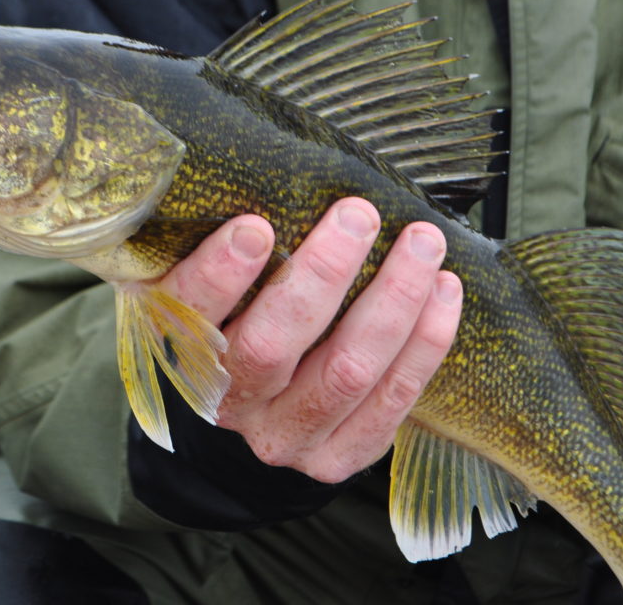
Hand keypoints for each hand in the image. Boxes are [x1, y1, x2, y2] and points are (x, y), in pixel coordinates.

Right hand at [159, 197, 462, 482]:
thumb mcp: (197, 278)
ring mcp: (283, 437)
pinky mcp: (335, 456)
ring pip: (345, 372)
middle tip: (358, 215)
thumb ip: (204, 239)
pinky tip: (444, 291)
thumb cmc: (228, 316)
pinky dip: (425, 343)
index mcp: (179, 351)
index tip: (255, 226)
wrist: (244, 409)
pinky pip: (391, 402)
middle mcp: (228, 404)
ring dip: (392, 301)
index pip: (188, 316)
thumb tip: (251, 166)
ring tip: (422, 242)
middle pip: (270, 347)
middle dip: (323, 275)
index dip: (219, 275)